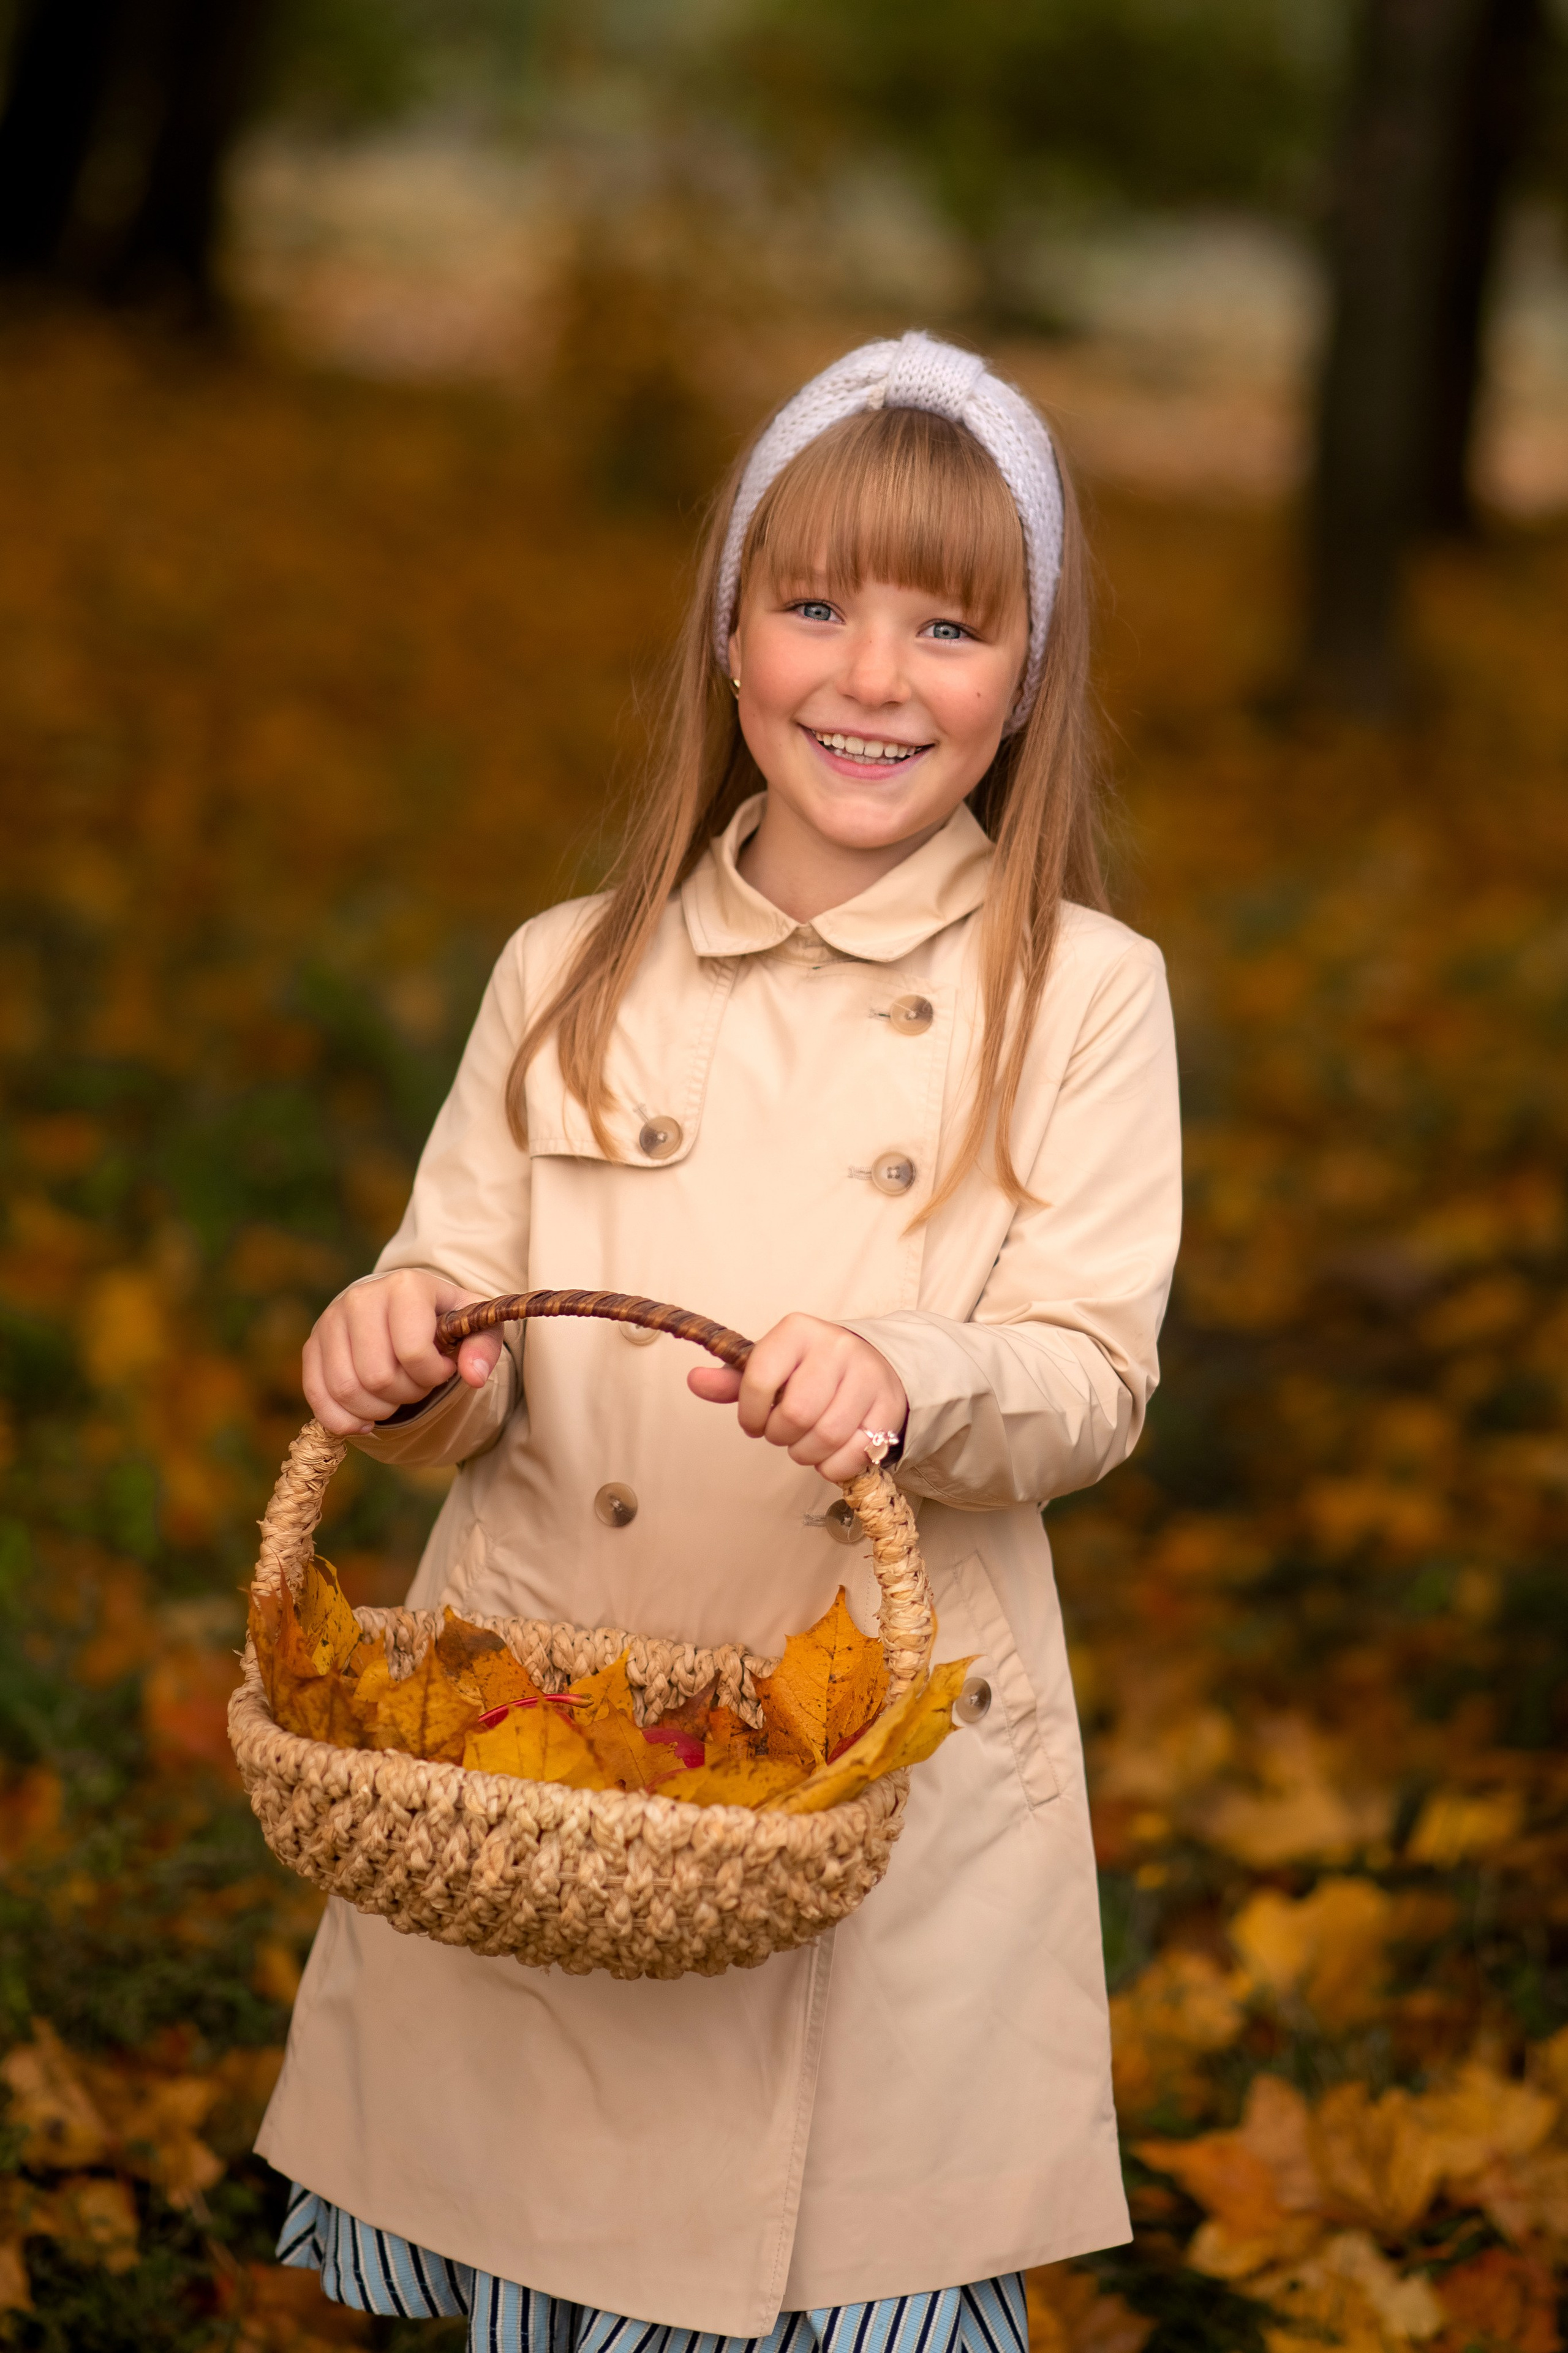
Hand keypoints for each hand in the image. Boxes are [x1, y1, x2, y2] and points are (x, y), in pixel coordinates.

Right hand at [302, 1269, 503, 1436]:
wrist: (398, 1303)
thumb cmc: (439, 1319)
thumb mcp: (472, 1326)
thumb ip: (483, 1348)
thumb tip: (474, 1377)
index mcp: (405, 1286)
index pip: (413, 1351)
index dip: (432, 1374)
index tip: (441, 1367)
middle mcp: (361, 1297)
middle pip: (378, 1377)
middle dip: (406, 1394)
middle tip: (417, 1383)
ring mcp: (330, 1320)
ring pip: (346, 1390)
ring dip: (377, 1409)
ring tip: (394, 1395)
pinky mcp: (311, 1345)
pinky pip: (318, 1397)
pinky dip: (343, 1419)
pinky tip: (365, 1418)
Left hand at [688, 1313, 907, 1483]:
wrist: (870, 1363)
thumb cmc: (807, 1370)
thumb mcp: (769, 1366)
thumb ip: (732, 1380)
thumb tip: (694, 1380)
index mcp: (797, 1331)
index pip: (759, 1379)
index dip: (750, 1413)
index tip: (753, 1422)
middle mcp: (836, 1347)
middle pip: (796, 1413)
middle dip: (780, 1435)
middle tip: (781, 1434)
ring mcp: (867, 1375)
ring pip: (827, 1436)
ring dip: (805, 1453)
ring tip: (803, 1445)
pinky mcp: (888, 1406)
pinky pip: (855, 1453)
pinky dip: (834, 1466)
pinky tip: (828, 1454)